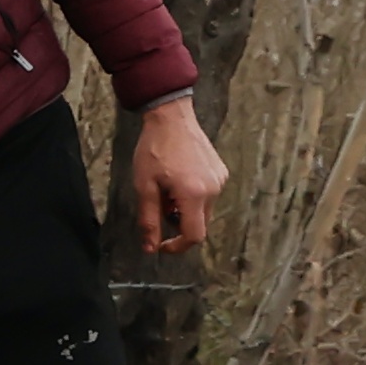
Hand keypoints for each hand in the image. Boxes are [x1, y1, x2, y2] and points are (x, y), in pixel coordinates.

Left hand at [130, 96, 226, 253]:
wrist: (171, 116)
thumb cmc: (154, 149)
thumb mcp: (144, 186)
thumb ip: (149, 220)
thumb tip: (150, 248)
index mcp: (194, 194)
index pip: (194, 236)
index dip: (177, 247)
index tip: (162, 244)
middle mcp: (213, 189)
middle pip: (199, 224)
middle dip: (178, 223)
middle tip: (160, 204)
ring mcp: (220, 179)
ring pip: (204, 210)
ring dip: (185, 209)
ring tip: (168, 188)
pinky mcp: (221, 171)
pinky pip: (209, 195)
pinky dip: (193, 197)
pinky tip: (179, 179)